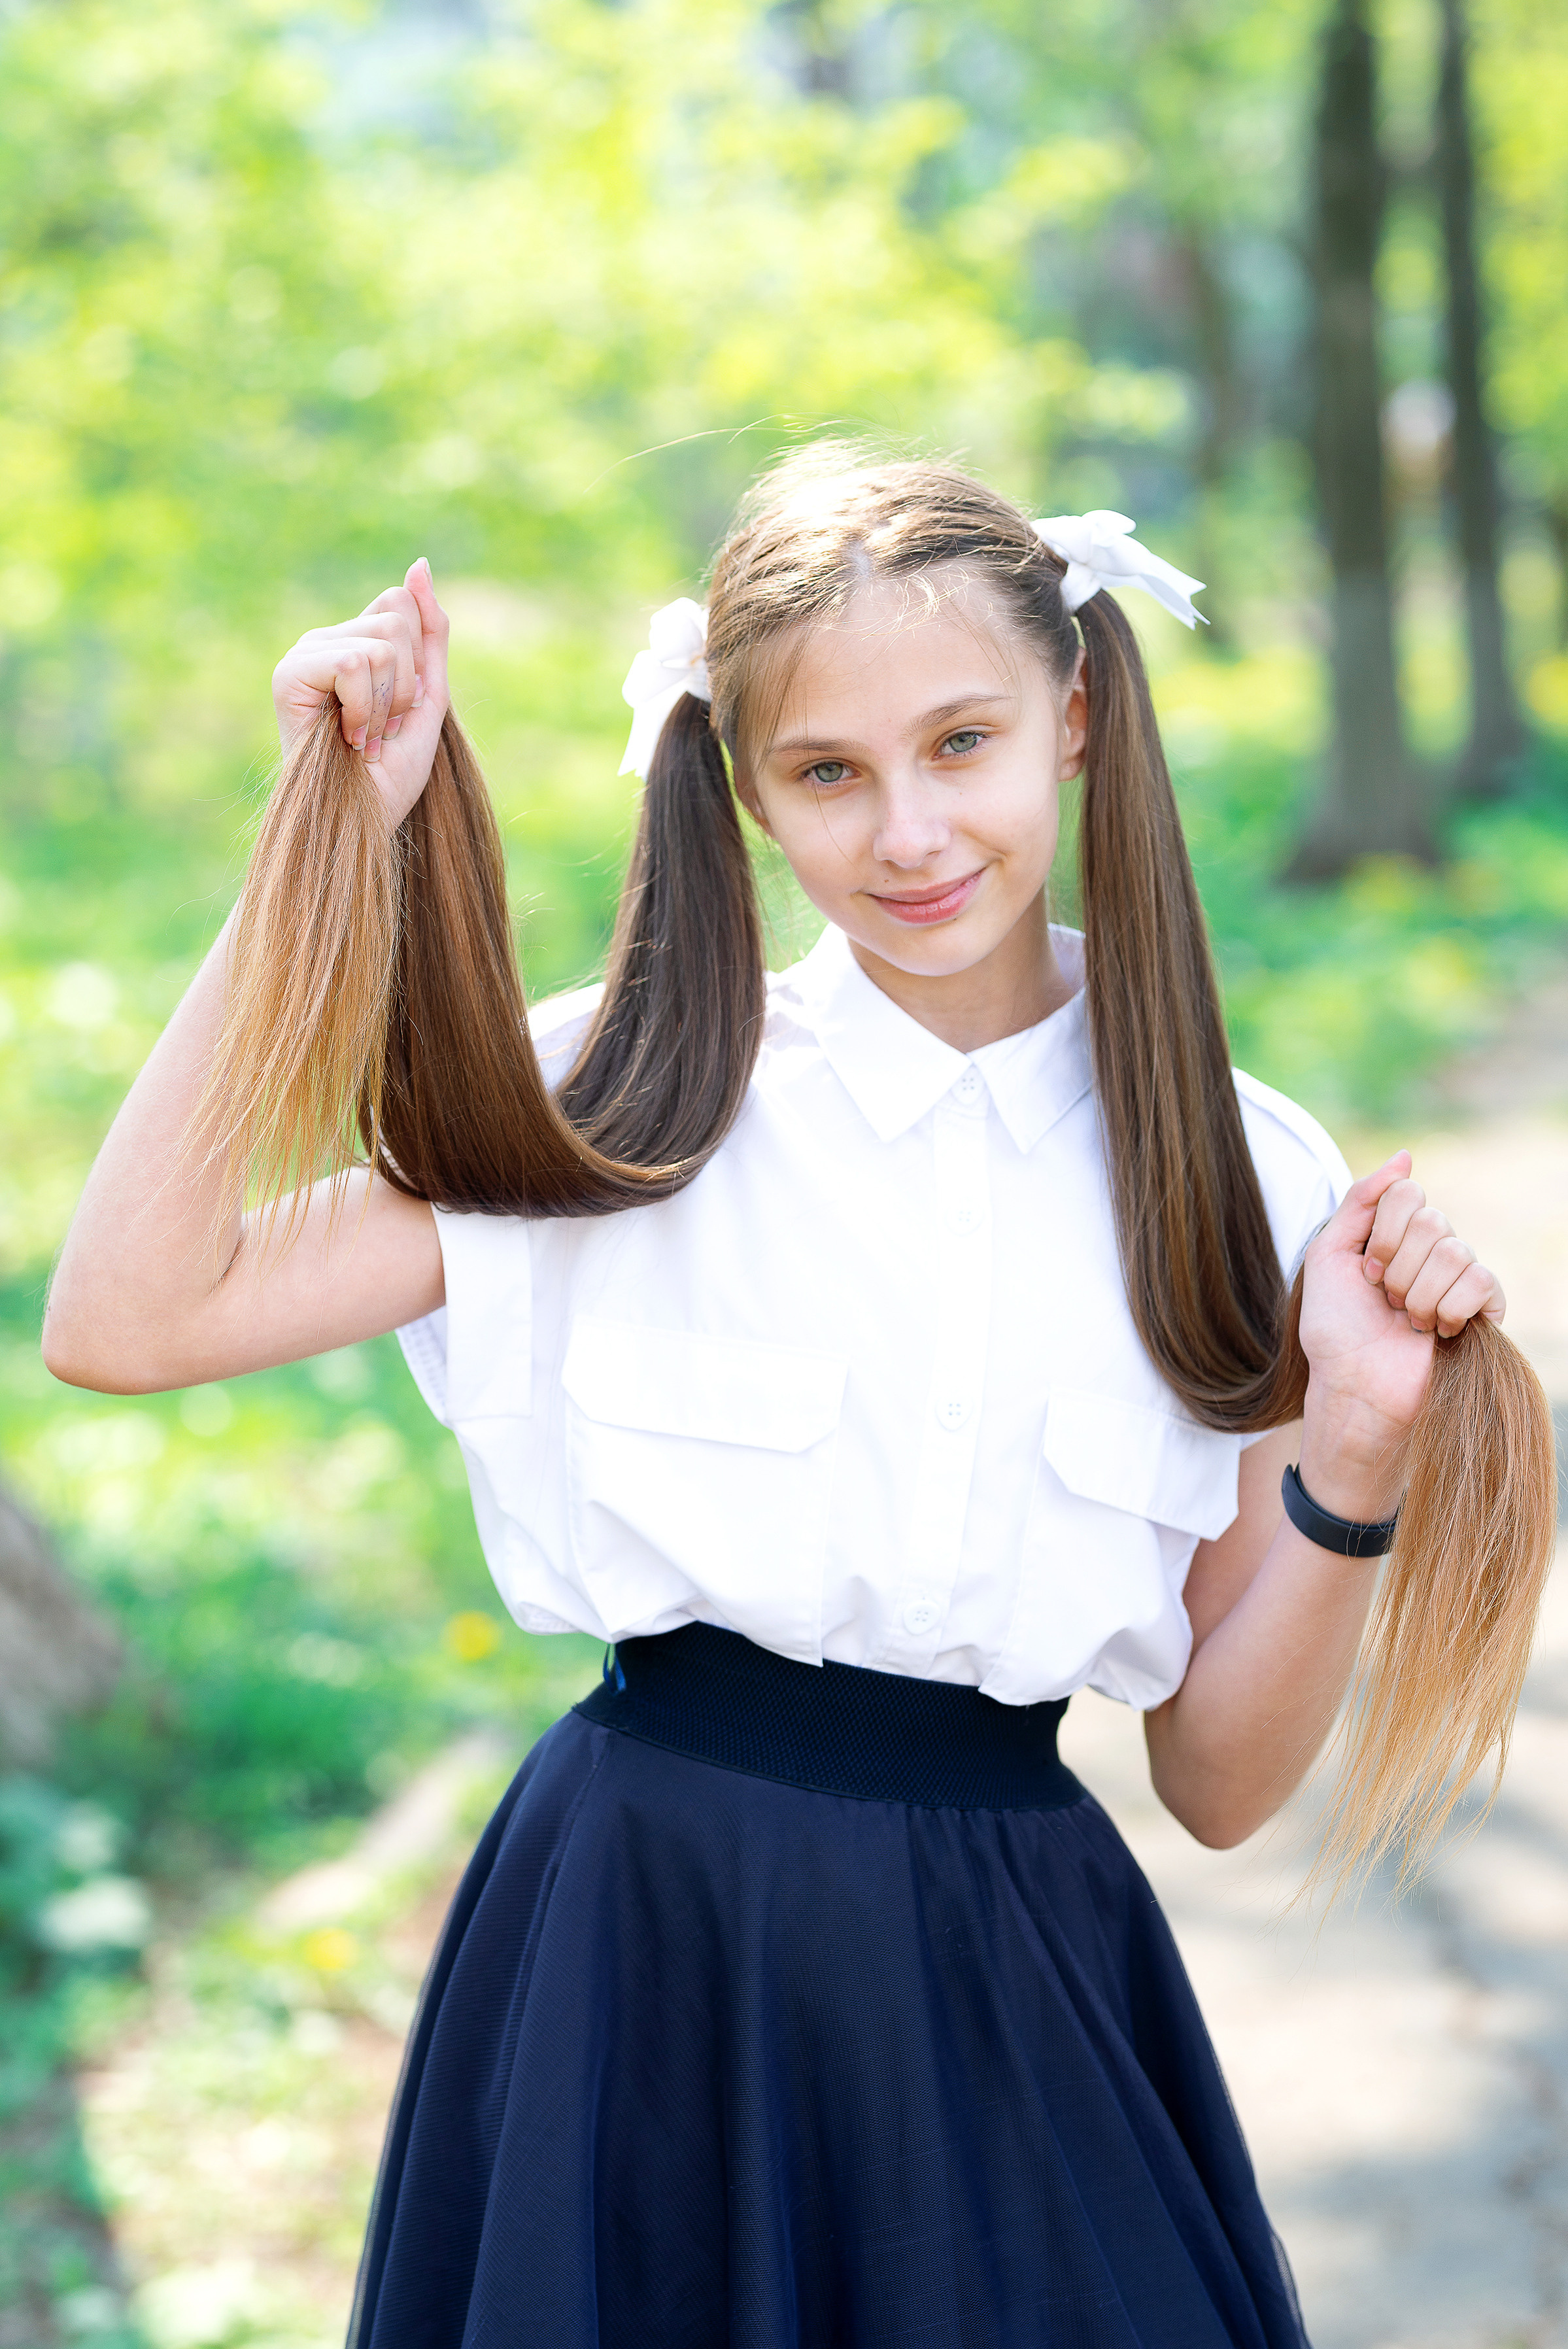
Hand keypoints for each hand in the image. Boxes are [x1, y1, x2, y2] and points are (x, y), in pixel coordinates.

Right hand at [271, 558, 450, 828]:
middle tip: (382, 726)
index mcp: (356, 643)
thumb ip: (429, 632)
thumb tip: (418, 564)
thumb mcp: (428, 695)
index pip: (402, 604)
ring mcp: (305, 654)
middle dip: (406, 682)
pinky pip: (354, 661)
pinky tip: (348, 736)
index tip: (401, 709)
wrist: (364, 819)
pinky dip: (365, 708)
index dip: (418, 661)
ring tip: (365, 735)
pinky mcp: (289, 673)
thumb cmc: (391, 772)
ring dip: (388, 702)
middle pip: (397, 616)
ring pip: (381, 642)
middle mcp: (326, 641)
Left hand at [1296, 1152, 1504, 1519]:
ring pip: (1455, 1252)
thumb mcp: (1327, 1255)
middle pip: (1432, 1221)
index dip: (1383, 1236)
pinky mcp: (1481, 1309)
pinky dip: (1451, 1309)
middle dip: (1398, 1270)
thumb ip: (1360, 1200)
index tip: (1365, 1273)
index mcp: (1394, 1231)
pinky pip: (1482, 1282)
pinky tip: (1437, 1331)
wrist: (1353, 1385)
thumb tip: (1405, 1156)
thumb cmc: (1334, 1327)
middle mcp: (1429, 1247)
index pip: (1408, 1193)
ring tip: (1407, 1321)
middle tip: (1385, 1301)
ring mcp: (1457, 1277)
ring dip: (1419, 1295)